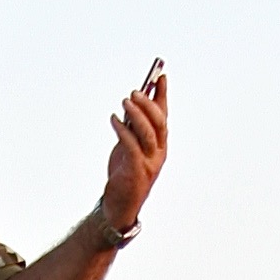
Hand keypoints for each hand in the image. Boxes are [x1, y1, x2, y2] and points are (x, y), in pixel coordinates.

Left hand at [101, 67, 167, 236]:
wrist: (119, 205)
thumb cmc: (125, 174)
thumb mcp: (129, 146)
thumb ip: (132, 127)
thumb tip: (130, 102)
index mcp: (160, 145)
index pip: (164, 115)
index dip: (163, 95)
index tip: (161, 75)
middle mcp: (159, 153)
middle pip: (159, 123)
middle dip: (149, 104)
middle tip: (135, 91)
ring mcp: (150, 163)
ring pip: (148, 133)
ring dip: (137, 114)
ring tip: (125, 101)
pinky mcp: (137, 172)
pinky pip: (131, 146)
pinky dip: (123, 130)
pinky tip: (114, 119)